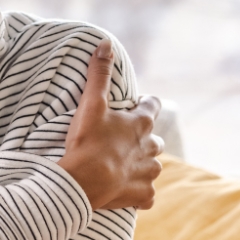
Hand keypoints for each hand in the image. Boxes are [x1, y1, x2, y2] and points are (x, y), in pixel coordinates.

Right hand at [57, 41, 163, 209]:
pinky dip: (139, 194)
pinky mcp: (142, 195)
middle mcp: (151, 147)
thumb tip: (106, 43)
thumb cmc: (88, 142)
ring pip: (152, 167)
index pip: (153, 106)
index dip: (145, 105)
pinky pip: (147, 196)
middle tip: (120, 140)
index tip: (134, 106)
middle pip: (154, 139)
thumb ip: (99, 74)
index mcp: (141, 124)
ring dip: (142, 166)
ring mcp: (148, 173)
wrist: (84, 182)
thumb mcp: (91, 104)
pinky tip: (127, 192)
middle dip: (142, 139)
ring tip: (121, 167)